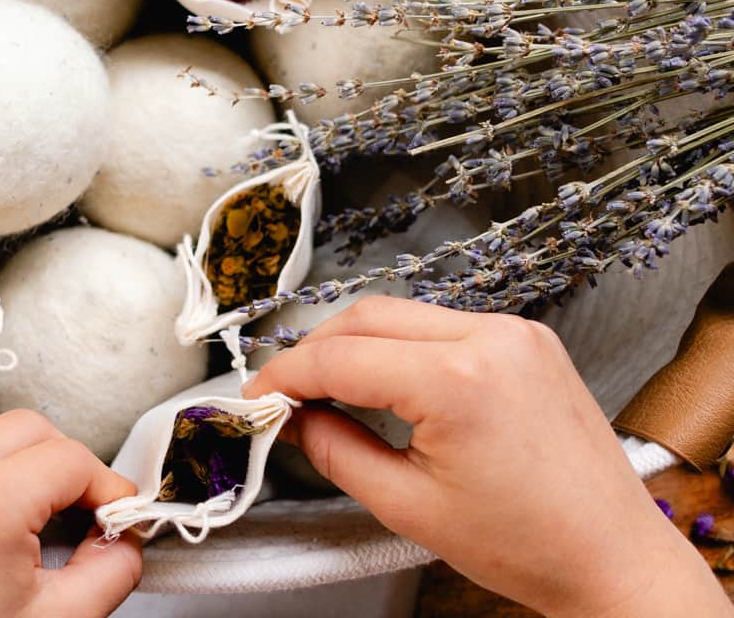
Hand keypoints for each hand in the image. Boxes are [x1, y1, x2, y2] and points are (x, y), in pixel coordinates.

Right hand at [245, 296, 731, 617]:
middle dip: (316, 351)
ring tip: (330, 390)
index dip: (285, 376)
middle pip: (367, 317)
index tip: (256, 398)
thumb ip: (334, 450)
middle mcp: (489, 337)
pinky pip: (443, 325)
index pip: (340, 358)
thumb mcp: (407, 505)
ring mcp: (515, 332)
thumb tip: (292, 418)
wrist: (612, 556)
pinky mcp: (529, 339)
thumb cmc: (525, 544)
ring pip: (403, 314)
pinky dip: (403, 346)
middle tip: (286, 394)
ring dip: (357, 344)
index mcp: (458, 380)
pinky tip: (386, 381)